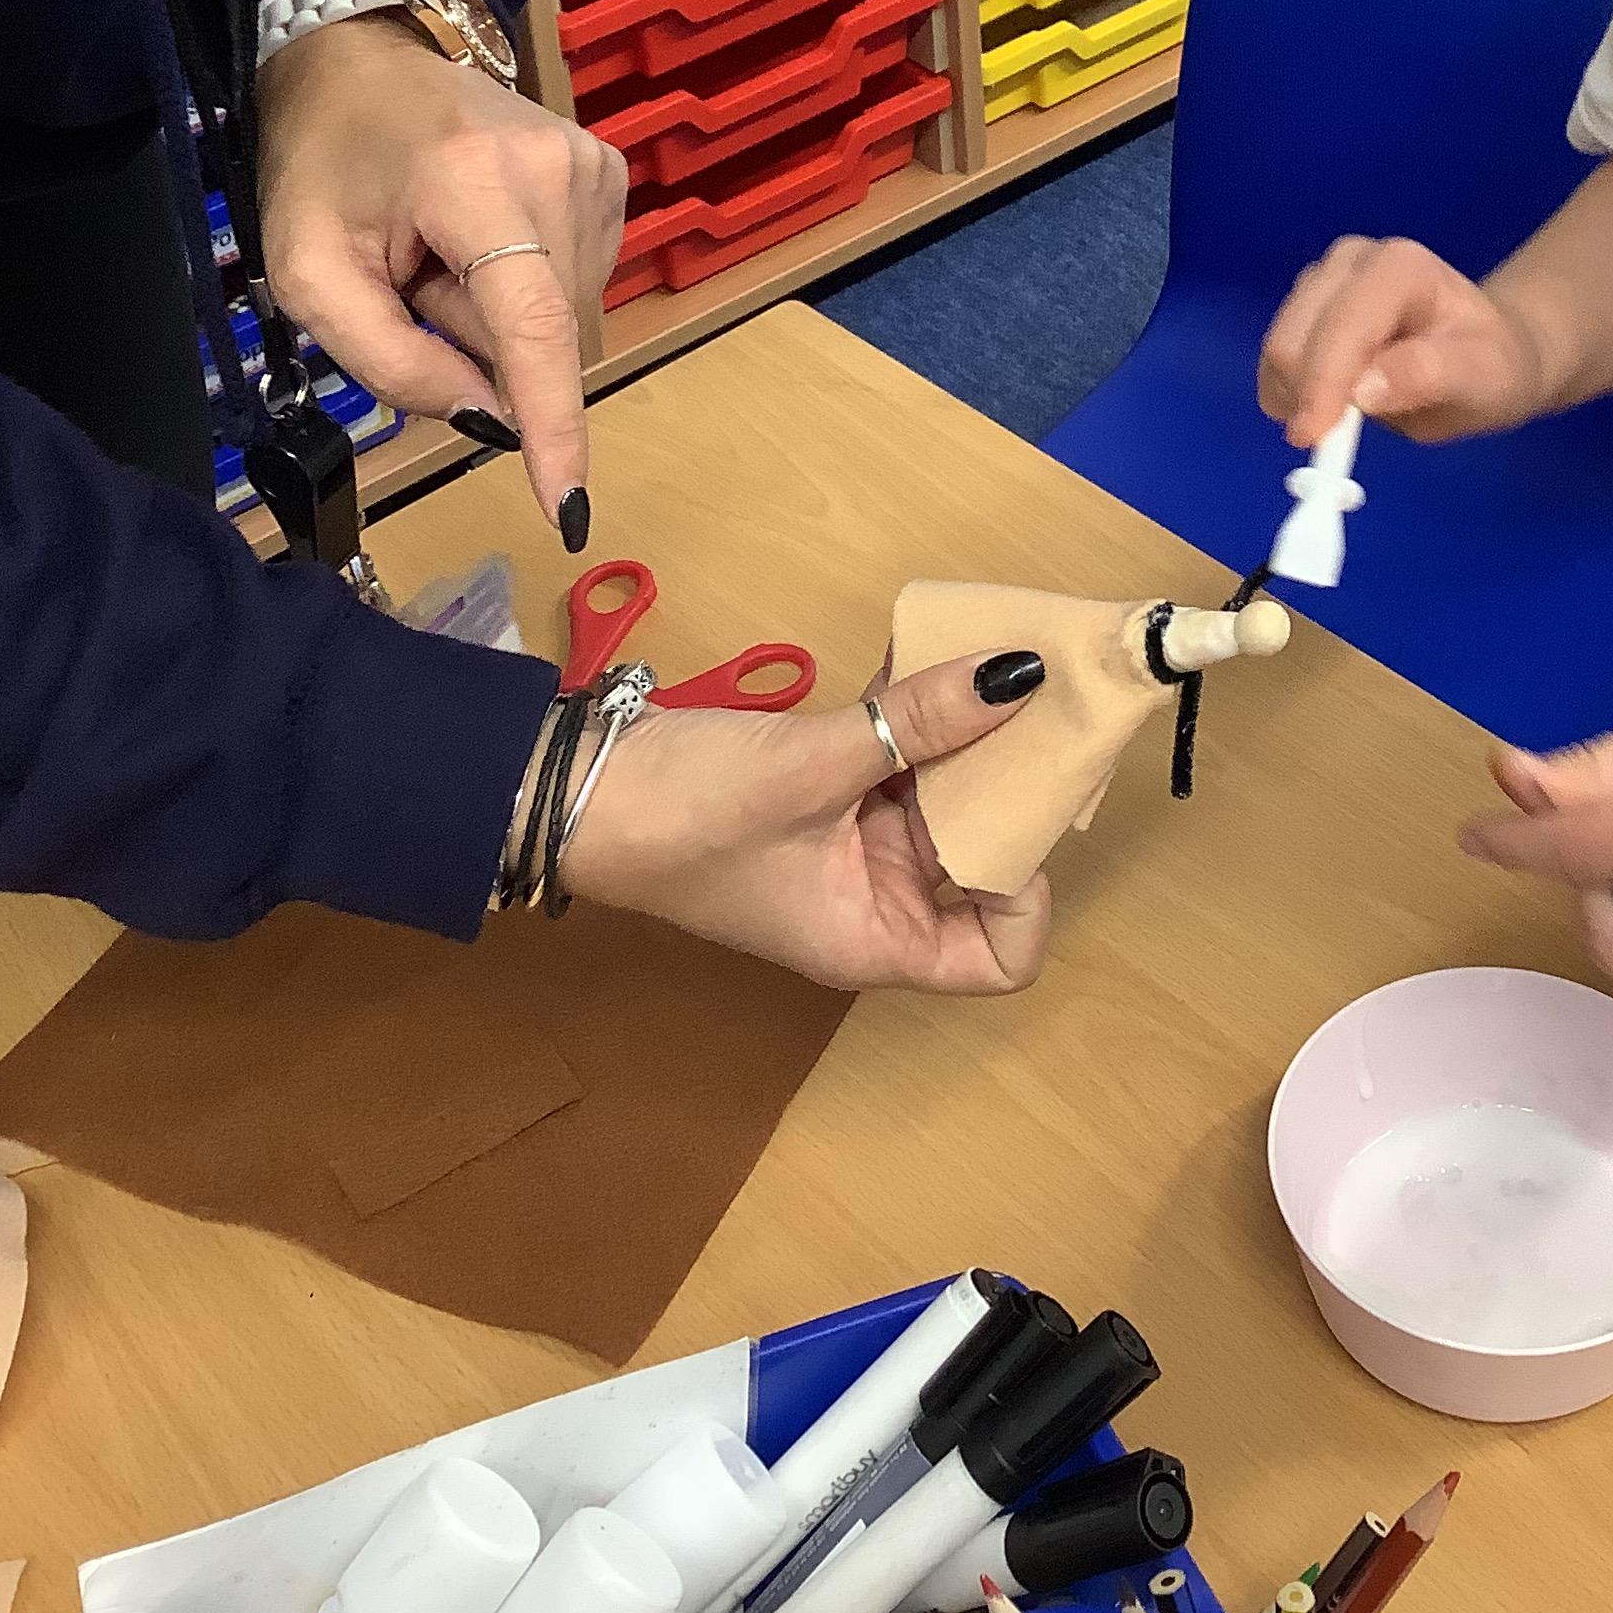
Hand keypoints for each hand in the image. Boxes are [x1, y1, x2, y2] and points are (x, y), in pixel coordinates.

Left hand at [257, 17, 627, 529]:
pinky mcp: (610, 173)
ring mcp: (595, 167)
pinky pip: (576, 284)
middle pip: (543, 334)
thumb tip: (487, 421)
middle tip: (410, 284)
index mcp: (476, 183)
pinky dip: (524, 290)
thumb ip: (387, 359)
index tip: (567, 505)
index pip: (532, 326)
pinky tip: (477, 243)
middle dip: (477, 345)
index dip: (550, 423)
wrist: (365, 55)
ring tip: (440, 256)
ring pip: (564, 316)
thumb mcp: (310, 269)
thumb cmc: (324, 160)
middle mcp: (560, 171)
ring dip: (499, 319)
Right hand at [563, 655, 1051, 993]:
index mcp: (878, 938)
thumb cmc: (688, 814)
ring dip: (972, 739)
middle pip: (983, 865)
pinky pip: (900, 761)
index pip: (1000, 958)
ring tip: (997, 664)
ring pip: (947, 800)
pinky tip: (932, 655)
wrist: (575, 790)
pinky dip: (921, 716)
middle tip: (1036, 706)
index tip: (1013, 809)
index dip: (1026, 893)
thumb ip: (920, 721)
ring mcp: (853, 847)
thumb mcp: (814, 764)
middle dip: (1008, 789)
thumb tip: (1019, 675)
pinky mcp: (830, 795)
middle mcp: (878, 902)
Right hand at [1258, 234, 1550, 447]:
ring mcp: (1323, 278)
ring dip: (1297, 397)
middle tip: (1336, 443)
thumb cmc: (1489, 367)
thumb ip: (1427, 377)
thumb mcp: (1481, 379)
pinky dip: (1291, 393)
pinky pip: (1276, 358)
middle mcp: (1352, 261)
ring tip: (1345, 422)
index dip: (1322, 382)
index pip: (1343, 324)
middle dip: (1306, 395)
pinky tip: (1329, 405)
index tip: (1311, 438)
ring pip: (1278, 347)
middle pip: (1294, 335)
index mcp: (1399, 268)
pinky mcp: (1305, 302)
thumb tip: (1363, 391)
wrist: (1486, 354)